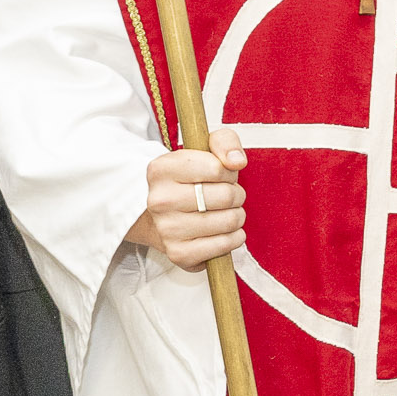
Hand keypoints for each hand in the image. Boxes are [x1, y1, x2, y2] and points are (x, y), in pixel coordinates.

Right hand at [124, 130, 248, 271]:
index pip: (217, 168)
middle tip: (226, 196)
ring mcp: (167, 229)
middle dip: (236, 194)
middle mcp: (159, 200)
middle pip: (226, 196)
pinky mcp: (179, 254)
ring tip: (224, 213)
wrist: (164, 218)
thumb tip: (236, 161)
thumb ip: (224, 142)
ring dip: (236, 216)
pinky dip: (234, 238)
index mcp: (160, 169)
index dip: (228, 171)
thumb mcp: (204, 150)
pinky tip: (224, 231)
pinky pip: (225, 244)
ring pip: (230, 220)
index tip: (221, 174)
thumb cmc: (190, 182)